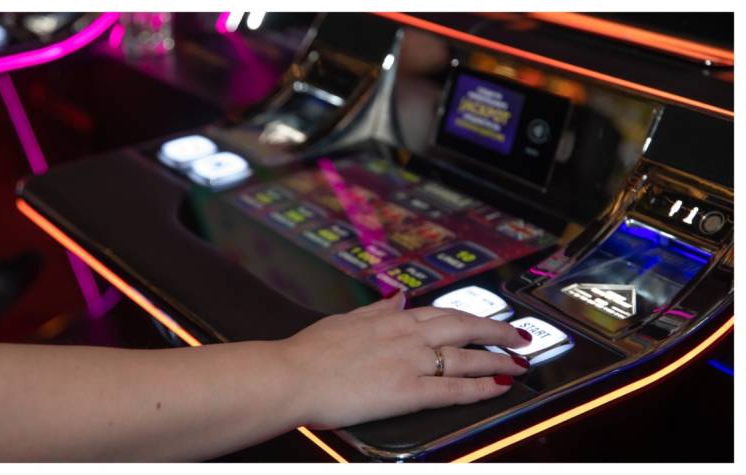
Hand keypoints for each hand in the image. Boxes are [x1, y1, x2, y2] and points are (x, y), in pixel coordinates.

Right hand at [279, 292, 531, 429]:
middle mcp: (407, 335)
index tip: (489, 321)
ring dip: (498, 360)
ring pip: (466, 357)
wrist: (293, 374)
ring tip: (519, 365)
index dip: (472, 318)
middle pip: (465, 329)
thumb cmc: (311, 351)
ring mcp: (410, 362)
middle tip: (521, 339)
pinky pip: (453, 389)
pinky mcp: (407, 391)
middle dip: (498, 333)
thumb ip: (377, 309)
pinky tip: (498, 388)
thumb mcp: (346, 319)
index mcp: (392, 318)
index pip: (443, 314)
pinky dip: (480, 388)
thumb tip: (398, 297)